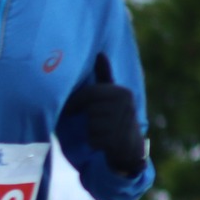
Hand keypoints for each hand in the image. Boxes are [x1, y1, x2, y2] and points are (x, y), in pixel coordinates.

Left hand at [65, 54, 145, 175]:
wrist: (130, 146)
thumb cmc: (114, 115)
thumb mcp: (111, 94)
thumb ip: (103, 75)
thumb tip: (99, 53)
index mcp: (122, 92)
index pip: (89, 94)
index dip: (75, 102)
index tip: (69, 109)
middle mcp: (126, 106)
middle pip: (89, 110)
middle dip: (89, 117)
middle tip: (98, 121)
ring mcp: (124, 124)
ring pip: (91, 126)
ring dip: (92, 131)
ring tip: (104, 130)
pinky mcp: (119, 141)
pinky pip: (93, 140)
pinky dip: (94, 143)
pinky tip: (105, 142)